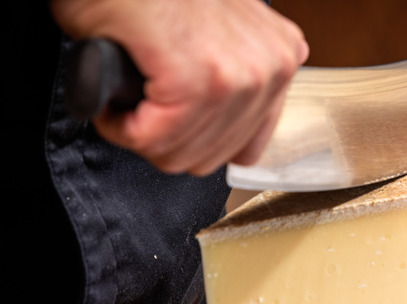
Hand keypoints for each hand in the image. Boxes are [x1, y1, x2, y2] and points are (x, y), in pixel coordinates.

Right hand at [50, 0, 308, 175]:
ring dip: (140, 133)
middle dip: (167, 140)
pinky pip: (156, 138)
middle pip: (212, 156)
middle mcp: (272, 67)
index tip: (170, 121)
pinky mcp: (199, 81)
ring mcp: (240, 76)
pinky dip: (122, 127)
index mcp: (280, 58)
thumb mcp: (216, 36)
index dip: (197, 141)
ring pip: (181, 153)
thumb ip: (236, 84)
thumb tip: (227, 140)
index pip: (247, 144)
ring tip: (129, 97)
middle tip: (142, 105)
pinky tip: (117, 103)